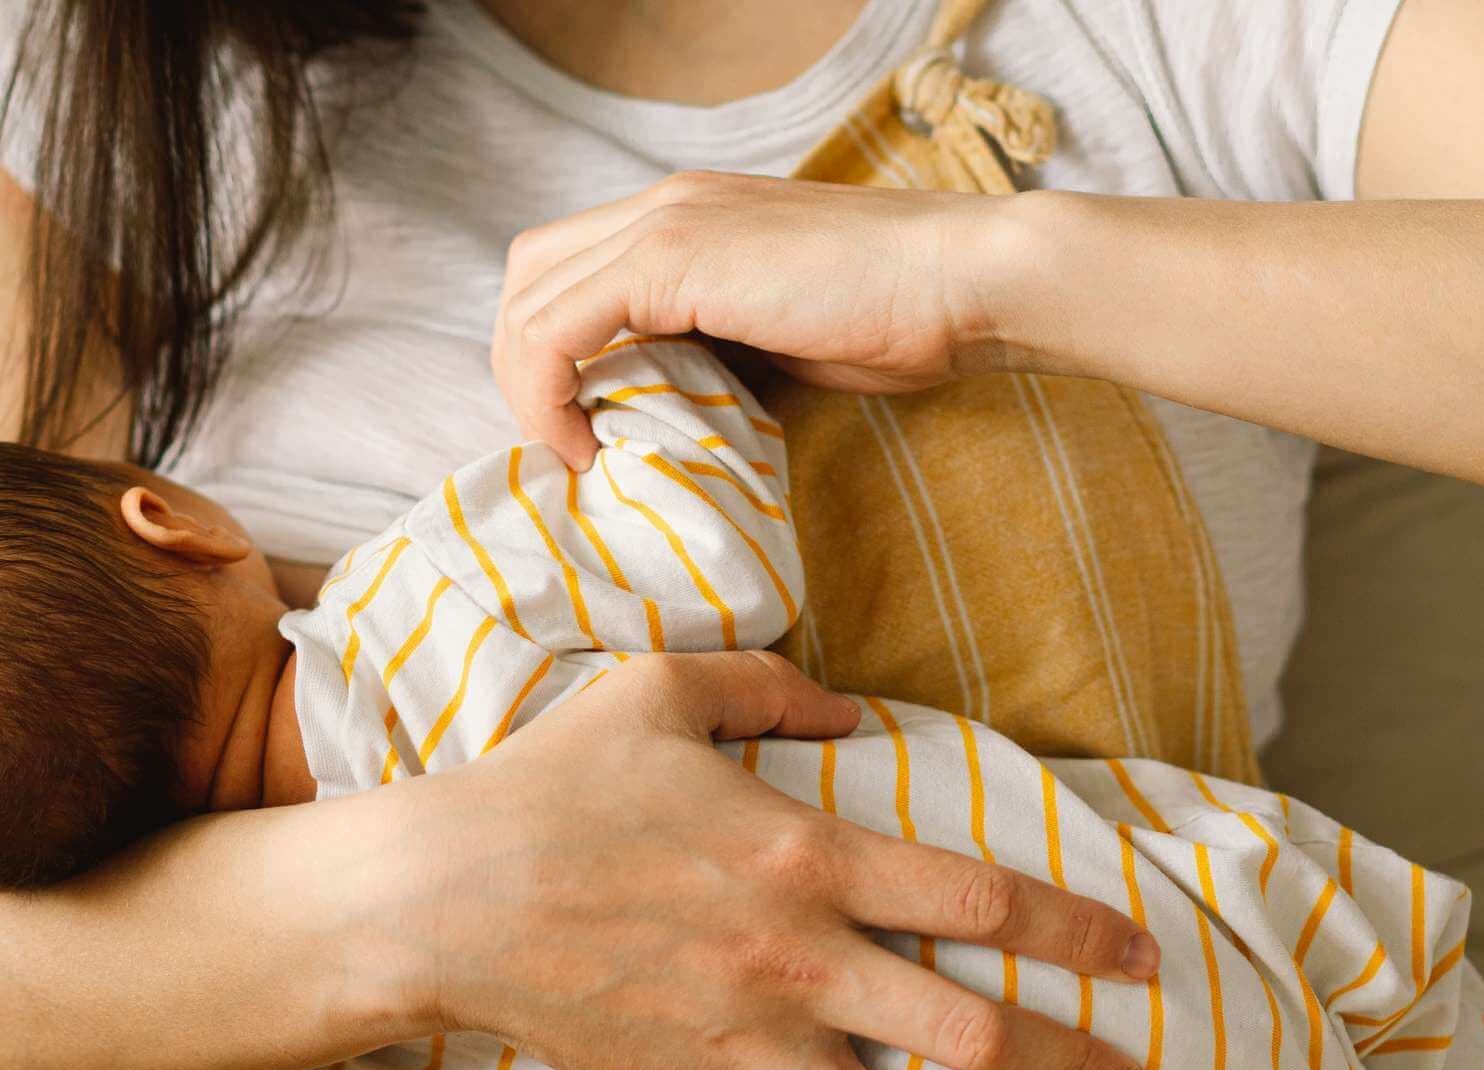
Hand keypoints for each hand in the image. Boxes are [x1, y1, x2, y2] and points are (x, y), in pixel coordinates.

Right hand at [406, 652, 1157, 1069]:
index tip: (1145, 958)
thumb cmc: (549, 783)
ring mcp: (745, 1045)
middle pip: (967, 1031)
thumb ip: (769, 685)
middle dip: (1072, 1068)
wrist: (440, 896)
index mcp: (804, 855)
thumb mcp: (658, 690)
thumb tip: (851, 704)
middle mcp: (794, 961)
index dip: (1077, 929)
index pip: (979, 896)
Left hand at [491, 170, 1016, 467]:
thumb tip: (659, 406)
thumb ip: (711, 350)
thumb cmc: (896, 318)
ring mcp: (663, 222)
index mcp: (684, 215)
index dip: (550, 354)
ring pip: (528, 298)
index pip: (564, 270)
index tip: (585, 429)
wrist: (961, 281)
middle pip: (527, 276)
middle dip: (522, 368)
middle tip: (567, 442)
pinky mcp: (673, 259)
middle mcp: (661, 204)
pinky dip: (549, 390)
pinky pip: (559, 327)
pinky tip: (589, 443)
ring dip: (529, 386)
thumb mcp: (777, 337)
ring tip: (576, 450)